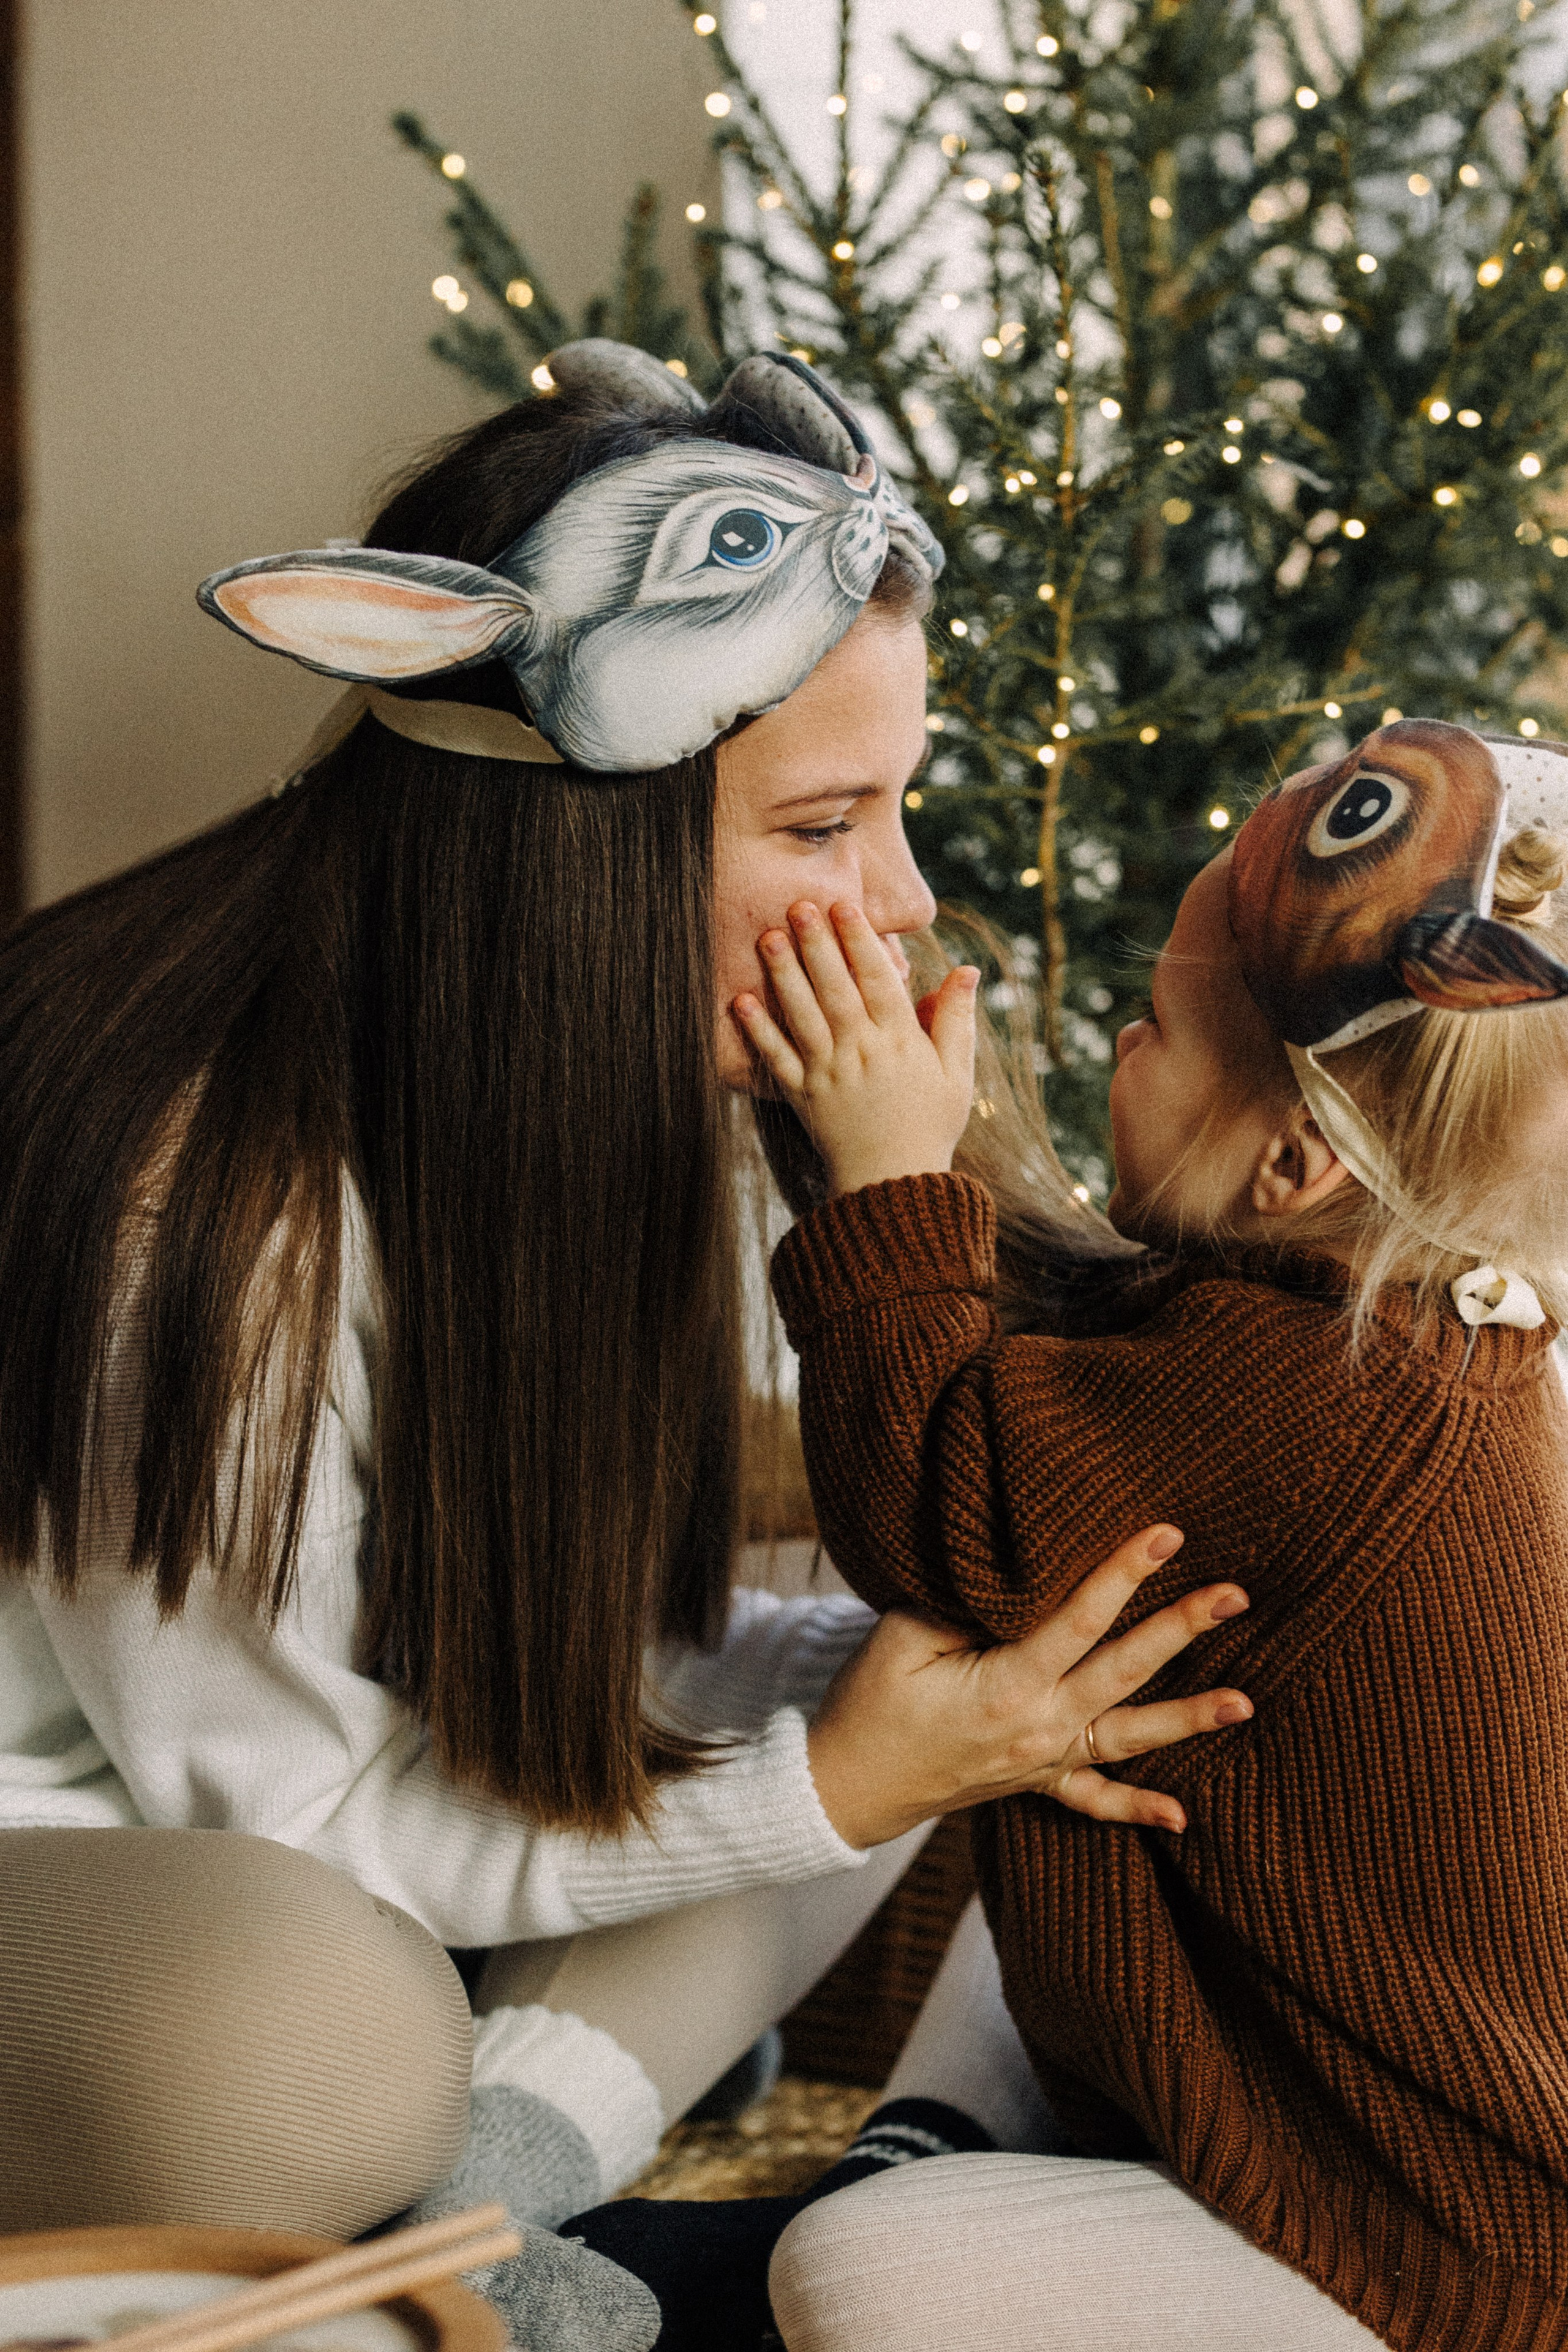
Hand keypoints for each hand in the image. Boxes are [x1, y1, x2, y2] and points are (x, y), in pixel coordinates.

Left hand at [734, 900, 979, 1193]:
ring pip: (803, 1015)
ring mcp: (827, 1074)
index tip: (844, 905)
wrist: (893, 1186)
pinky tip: (741, 1001)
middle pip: (835, 989)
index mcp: (900, 1042)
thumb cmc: (930, 1125)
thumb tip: (966, 970)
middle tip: (797, 904)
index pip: (878, 981)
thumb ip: (956, 1020)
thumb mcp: (957, 1073)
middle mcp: (860, 1052)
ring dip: (784, 975)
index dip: (859, 941)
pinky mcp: (802, 1096)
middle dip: (816, 944)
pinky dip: (758, 1031)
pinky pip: (777, 1059)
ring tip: (768, 937)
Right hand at [805, 1525, 1250, 1844]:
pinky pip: (1093, 1800)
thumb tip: (1010, 1577)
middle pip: (1124, 1671)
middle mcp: (1039, 1728)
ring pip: (1129, 1736)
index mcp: (1007, 1687)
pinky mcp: (1035, 1781)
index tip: (1166, 1533)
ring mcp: (1043, 1760)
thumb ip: (960, 1607)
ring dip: (1188, 1718)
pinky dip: (1136, 1808)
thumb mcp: (901, 1638)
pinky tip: (1182, 1816)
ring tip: (1245, 1703)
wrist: (845, 1784)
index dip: (1123, 1573)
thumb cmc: (869, 1701)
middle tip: (1235, 1594)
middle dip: (1181, 1629)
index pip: (1079, 1620)